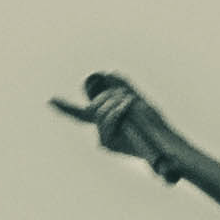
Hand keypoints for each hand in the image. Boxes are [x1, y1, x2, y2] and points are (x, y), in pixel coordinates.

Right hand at [49, 72, 190, 182]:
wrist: (169, 146)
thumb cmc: (157, 128)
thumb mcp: (140, 102)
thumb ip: (124, 87)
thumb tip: (109, 73)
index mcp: (107, 124)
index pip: (82, 114)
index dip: (65, 108)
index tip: (50, 101)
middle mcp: (103, 133)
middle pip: (93, 107)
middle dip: (110, 96)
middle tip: (128, 99)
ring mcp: (104, 140)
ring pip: (99, 112)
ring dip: (116, 102)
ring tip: (132, 105)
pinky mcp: (107, 145)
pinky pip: (105, 120)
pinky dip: (117, 109)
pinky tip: (128, 107)